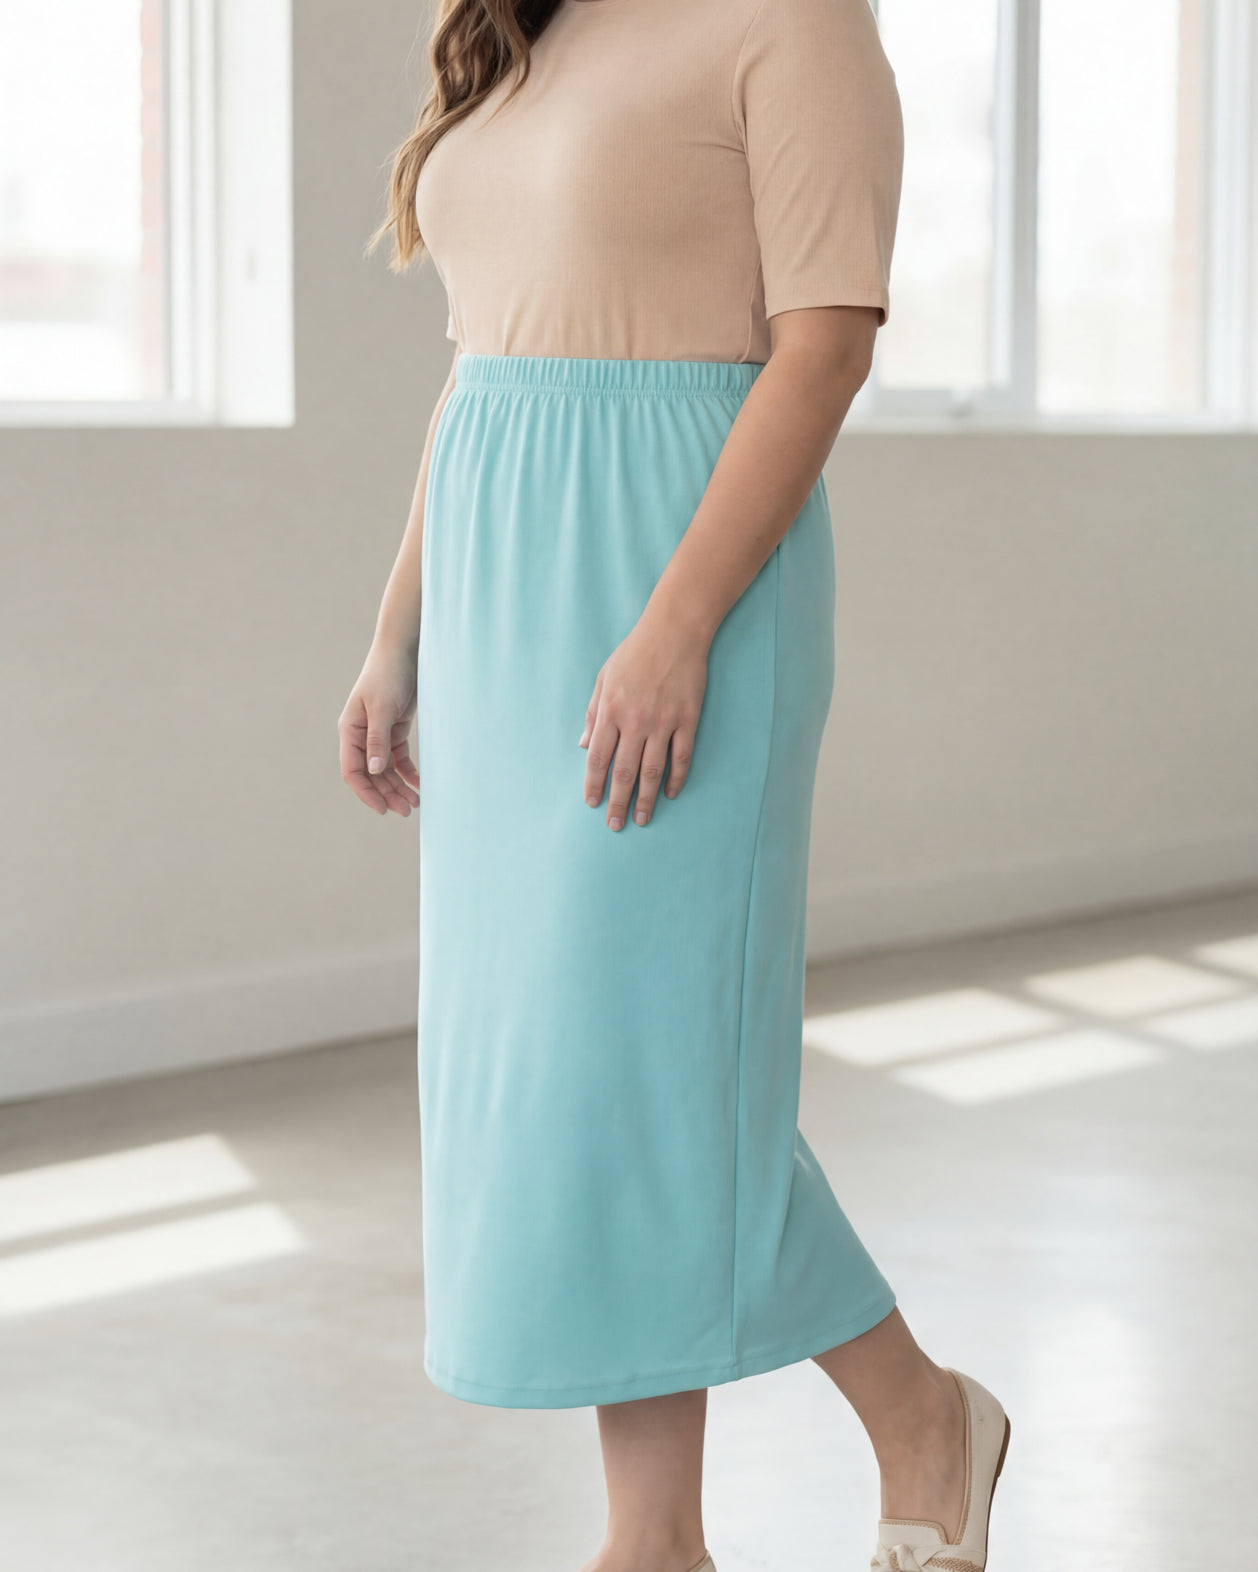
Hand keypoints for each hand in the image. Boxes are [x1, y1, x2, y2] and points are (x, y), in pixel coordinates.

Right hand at [338, 645, 422, 816]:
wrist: (405, 651)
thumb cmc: (388, 675)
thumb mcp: (382, 708)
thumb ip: (377, 740)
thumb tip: (375, 771)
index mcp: (350, 731)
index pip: (353, 771)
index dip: (366, 792)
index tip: (382, 810)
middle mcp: (361, 735)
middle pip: (372, 774)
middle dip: (387, 794)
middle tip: (407, 811)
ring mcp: (379, 734)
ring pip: (386, 770)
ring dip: (398, 787)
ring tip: (416, 803)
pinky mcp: (396, 730)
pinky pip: (399, 758)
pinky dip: (408, 772)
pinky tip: (420, 784)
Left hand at [579, 608, 708, 829]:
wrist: (674, 632)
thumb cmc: (634, 653)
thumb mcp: (603, 678)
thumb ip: (593, 714)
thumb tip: (584, 746)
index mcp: (611, 711)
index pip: (598, 758)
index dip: (594, 784)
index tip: (593, 804)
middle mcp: (635, 721)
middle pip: (624, 771)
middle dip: (618, 802)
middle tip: (615, 825)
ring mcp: (663, 722)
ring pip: (652, 771)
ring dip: (645, 799)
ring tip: (641, 819)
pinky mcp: (687, 719)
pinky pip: (681, 756)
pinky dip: (676, 778)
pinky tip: (670, 794)